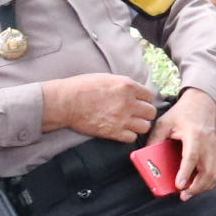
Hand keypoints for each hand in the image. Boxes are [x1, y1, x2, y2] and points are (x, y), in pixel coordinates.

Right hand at [42, 73, 161, 142]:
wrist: (65, 102)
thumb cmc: (81, 87)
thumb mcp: (107, 78)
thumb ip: (124, 85)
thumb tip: (135, 92)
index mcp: (127, 86)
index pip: (150, 96)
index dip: (144, 100)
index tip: (139, 103)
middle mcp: (128, 102)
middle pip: (151, 112)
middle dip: (145, 113)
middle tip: (136, 114)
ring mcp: (122, 118)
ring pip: (145, 126)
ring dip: (139, 125)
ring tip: (130, 123)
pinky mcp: (113, 132)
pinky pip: (132, 138)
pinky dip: (128, 135)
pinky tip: (121, 131)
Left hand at [150, 88, 215, 200]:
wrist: (204, 103)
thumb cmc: (183, 112)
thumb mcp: (164, 121)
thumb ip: (155, 138)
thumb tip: (146, 157)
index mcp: (194, 134)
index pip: (191, 157)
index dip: (186, 173)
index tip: (179, 186)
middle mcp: (207, 143)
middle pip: (207, 171)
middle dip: (196, 187)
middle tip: (183, 195)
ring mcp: (215, 149)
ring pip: (215, 174)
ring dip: (203, 187)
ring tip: (189, 193)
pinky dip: (209, 182)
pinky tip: (198, 186)